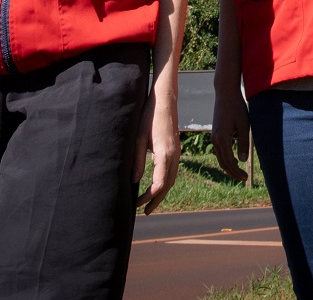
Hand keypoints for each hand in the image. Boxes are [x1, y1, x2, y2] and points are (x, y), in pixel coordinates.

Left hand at [136, 95, 181, 213]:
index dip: (148, 197)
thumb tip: (135, 181)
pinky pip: (173, 171)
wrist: (165, 100)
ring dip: (162, 193)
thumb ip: (137, 161)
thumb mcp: (138, 138)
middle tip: (144, 211)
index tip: (135, 203)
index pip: (159, 184)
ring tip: (150, 203)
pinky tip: (157, 186)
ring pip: (172, 179)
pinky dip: (166, 183)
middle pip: (167, 186)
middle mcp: (174, 156)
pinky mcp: (176, 150)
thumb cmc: (149, 117)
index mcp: (165, 153)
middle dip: (156, 200)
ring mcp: (177, 153)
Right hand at [208, 79, 249, 183]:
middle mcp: (215, 140)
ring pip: (220, 158)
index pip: (229, 162)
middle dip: (233, 172)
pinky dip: (226, 158)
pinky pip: (219, 151)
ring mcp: (214, 137)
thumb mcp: (244, 125)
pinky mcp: (215, 134)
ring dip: (229, 166)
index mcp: (222, 139)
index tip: (245, 178)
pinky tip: (235, 159)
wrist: (225, 94)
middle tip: (243, 178)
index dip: (237, 172)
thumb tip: (243, 161)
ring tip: (240, 172)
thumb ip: (243, 143)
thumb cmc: (237, 108)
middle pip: (223, 163)